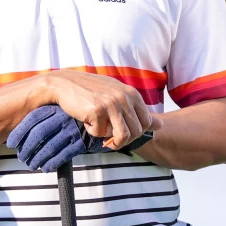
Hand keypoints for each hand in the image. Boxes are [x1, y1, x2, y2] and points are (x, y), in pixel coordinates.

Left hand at [6, 104, 106, 171]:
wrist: (105, 118)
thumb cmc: (77, 118)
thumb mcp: (62, 111)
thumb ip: (47, 118)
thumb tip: (25, 133)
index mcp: (56, 107)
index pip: (32, 119)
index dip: (20, 132)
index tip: (11, 144)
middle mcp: (63, 116)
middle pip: (39, 134)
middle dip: (27, 148)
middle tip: (22, 158)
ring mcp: (73, 128)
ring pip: (50, 146)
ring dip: (38, 158)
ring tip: (32, 165)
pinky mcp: (82, 141)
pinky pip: (63, 154)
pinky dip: (52, 163)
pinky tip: (46, 167)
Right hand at [41, 70, 159, 148]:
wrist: (64, 84)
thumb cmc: (91, 91)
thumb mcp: (117, 96)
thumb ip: (139, 111)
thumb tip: (161, 125)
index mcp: (132, 94)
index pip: (146, 123)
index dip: (135, 133)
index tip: (121, 132)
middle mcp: (124, 97)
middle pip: (135, 132)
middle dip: (123, 140)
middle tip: (108, 137)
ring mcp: (111, 104)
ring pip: (122, 137)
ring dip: (111, 141)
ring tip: (100, 134)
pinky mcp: (97, 111)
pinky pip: (100, 134)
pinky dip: (92, 132)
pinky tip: (86, 120)